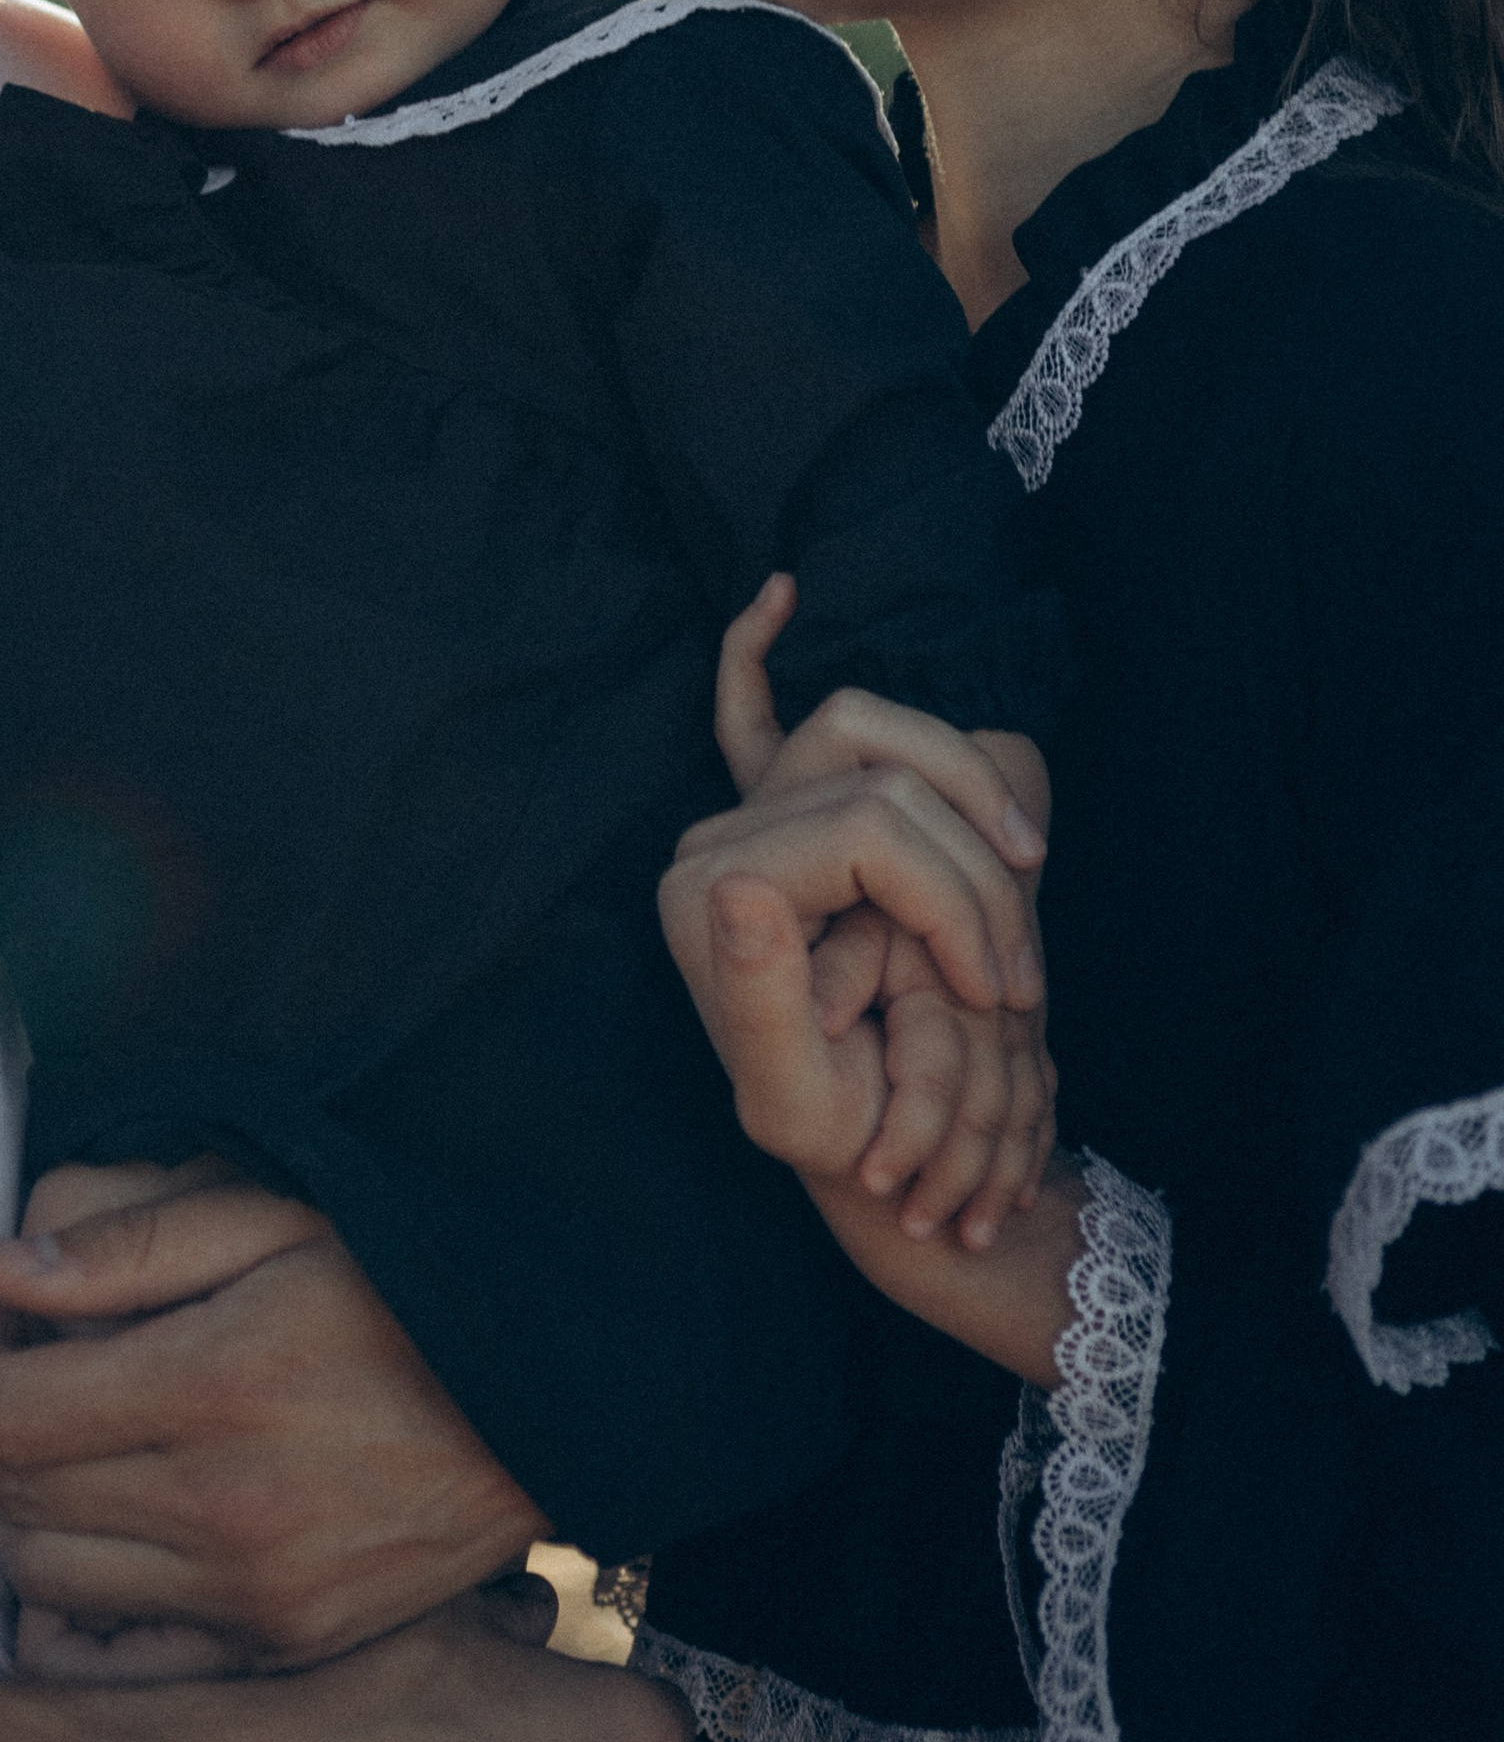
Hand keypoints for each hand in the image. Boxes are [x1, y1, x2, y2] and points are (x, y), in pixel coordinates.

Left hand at [0, 1165, 539, 1665]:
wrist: (545, 1398)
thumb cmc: (402, 1284)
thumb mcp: (277, 1218)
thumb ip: (131, 1244)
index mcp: (216, 1387)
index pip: (3, 1413)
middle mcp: (224, 1510)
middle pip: (9, 1499)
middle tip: (22, 1371)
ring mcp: (252, 1598)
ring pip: (45, 1580)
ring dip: (17, 1510)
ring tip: (62, 1443)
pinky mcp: (280, 1647)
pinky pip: (117, 1660)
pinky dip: (71, 1611)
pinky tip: (96, 1537)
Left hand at [667, 576, 1055, 1244]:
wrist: (842, 1142)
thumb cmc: (828, 1130)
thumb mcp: (792, 1101)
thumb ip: (761, 999)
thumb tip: (747, 884)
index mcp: (714, 892)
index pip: (867, 829)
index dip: (951, 896)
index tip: (997, 988)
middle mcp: (720, 836)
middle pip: (880, 772)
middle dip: (975, 860)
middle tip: (1021, 970)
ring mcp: (751, 817)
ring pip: (867, 726)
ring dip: (961, 777)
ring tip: (1027, 859)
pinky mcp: (784, 814)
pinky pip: (752, 701)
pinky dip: (755, 654)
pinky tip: (776, 599)